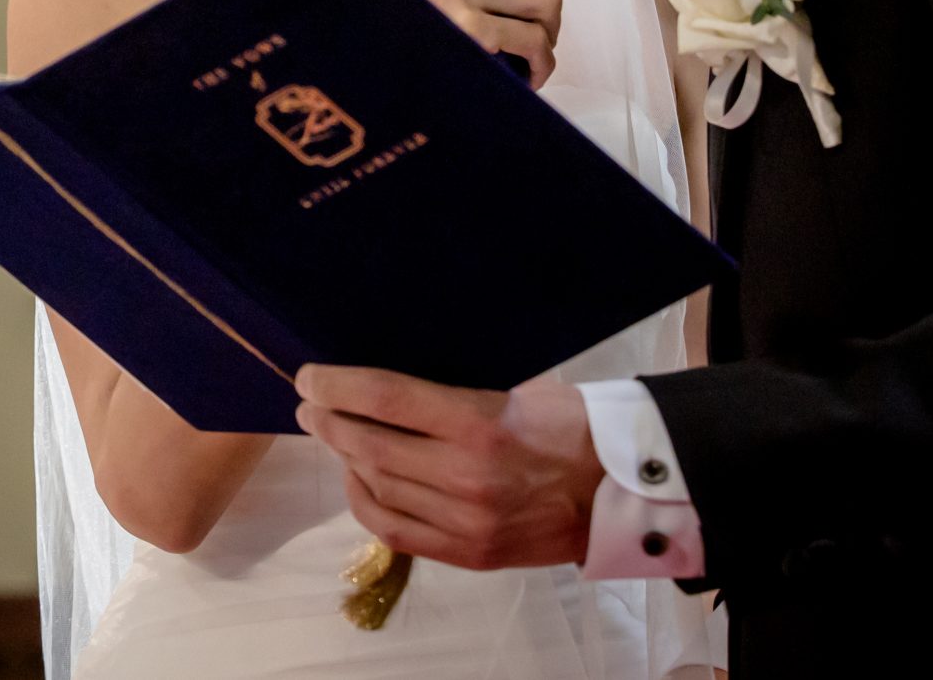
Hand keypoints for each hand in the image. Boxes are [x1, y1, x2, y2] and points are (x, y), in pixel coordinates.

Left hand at [295, 365, 603, 571]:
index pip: (386, 398)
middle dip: (330, 422)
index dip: (337, 386)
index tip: (308, 378)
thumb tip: (385, 391)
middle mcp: (467, 476)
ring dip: (344, 460)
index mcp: (480, 423)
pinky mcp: (472, 554)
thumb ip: (450, 398)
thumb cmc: (570, 425)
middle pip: (371, 445)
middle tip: (310, 405)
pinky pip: (397, 531)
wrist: (624, 490)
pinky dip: (366, 503)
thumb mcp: (514, 392)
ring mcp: (467, 521)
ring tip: (332, 438)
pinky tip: (358, 480)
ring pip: (378, 489)